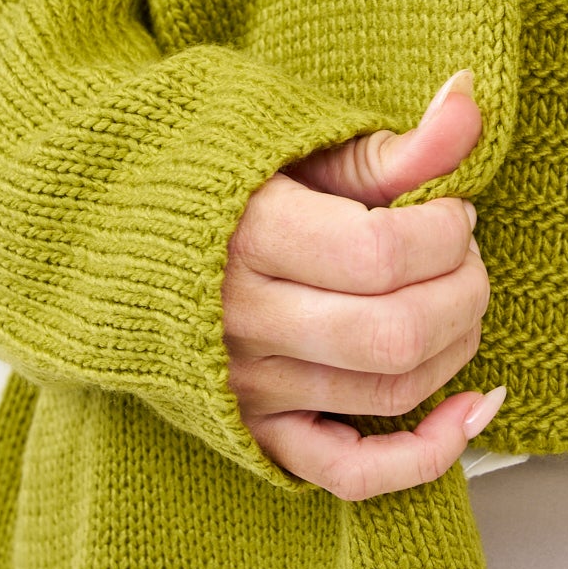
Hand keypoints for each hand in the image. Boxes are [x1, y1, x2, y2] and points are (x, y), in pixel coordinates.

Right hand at [220, 69, 506, 498]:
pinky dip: (423, 456)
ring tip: (458, 297)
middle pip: (395, 333)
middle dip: (464, 289)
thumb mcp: (292, 138)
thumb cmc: (204, 174)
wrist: (98, 230)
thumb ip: (389, 141)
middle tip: (464, 252)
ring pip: (388, 392)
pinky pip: (347, 472)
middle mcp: (245, 320)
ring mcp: (249, 384)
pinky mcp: (255, 427)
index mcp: (250, 234)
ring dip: (456, 347)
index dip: (447, 230)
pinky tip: (468, 412)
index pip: (383, 254)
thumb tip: (470, 97)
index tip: (452, 206)